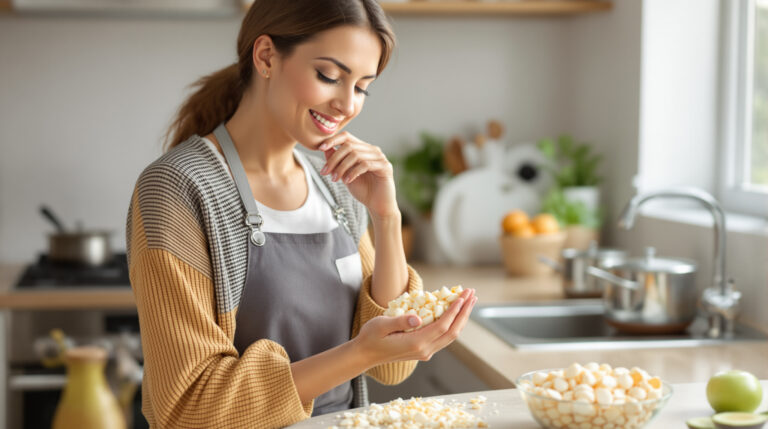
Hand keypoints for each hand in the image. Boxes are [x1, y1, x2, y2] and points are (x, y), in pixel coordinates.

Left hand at [318, 132, 396, 217]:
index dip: (333, 140)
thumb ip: (337, 162)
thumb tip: (325, 148)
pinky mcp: (385, 167)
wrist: (378, 206)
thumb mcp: (345, 175)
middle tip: (324, 171)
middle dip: (334, 159)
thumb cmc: (363, 190)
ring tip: (335, 179)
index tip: (320, 148)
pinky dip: (353, 172)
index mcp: (363, 149)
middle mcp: (372, 150)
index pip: (347, 137)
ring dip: (341, 167)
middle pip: (349, 146)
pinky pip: (365, 165)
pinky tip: (347, 181)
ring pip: (356, 155)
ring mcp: (380, 157)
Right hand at [353, 289, 477, 366]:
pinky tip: (455, 313)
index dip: (455, 311)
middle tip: (472, 294)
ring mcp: (425, 352)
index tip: (463, 296)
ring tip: (468, 301)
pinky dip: (453, 323)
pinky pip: (443, 337)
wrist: (364, 355)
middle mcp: (424, 350)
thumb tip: (417, 317)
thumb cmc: (370, 337)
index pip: (443, 326)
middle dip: (464, 312)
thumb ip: (400, 321)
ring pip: (450, 335)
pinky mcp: (423, 351)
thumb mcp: (381, 325)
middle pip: (452, 331)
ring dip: (461, 318)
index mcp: (416, 344)